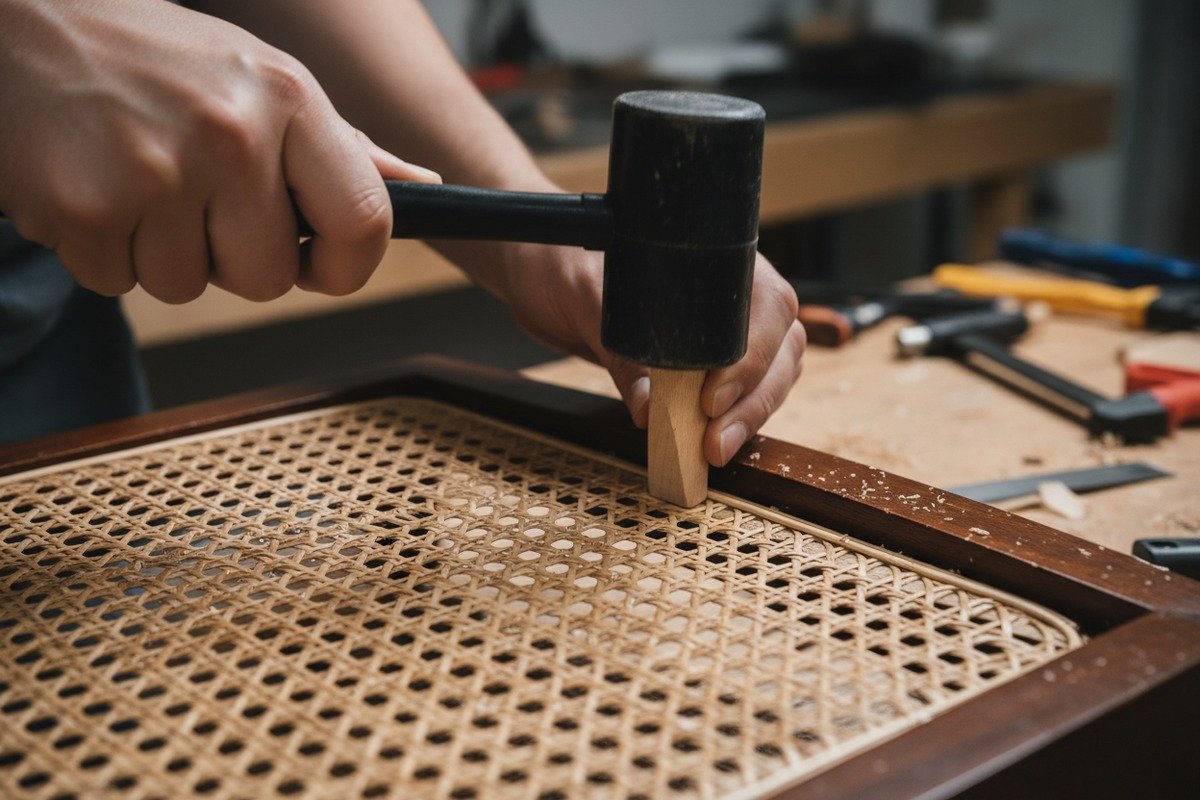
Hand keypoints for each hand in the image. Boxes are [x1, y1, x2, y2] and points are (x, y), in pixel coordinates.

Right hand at [0, 0, 438, 302]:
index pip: (365, 222)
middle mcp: (232, 134)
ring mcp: (155, 171)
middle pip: (268, 280)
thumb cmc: (158, 59)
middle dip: (231, 257)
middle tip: (194, 196)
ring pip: (187, 287)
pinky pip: (117, 282)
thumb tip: (422, 189)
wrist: (20, 22)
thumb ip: (344, 148)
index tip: (320, 266)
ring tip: (136, 178)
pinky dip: (102, 250)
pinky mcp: (83, 206)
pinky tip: (93, 183)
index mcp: (290, 99)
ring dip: (161, 252)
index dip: (347, 266)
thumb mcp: (263, 80)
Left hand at [500, 243, 804, 466]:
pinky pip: (739, 389)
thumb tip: (648, 407)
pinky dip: (733, 418)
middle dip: (755, 399)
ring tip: (715, 450)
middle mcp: (731, 290)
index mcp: (715, 257)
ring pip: (770, 372)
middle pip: (779, 346)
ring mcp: (723, 325)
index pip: (765, 306)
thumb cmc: (560, 261)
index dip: (752, 356)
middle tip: (715, 442)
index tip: (714, 397)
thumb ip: (618, 349)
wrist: (536, 270)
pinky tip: (713, 442)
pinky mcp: (702, 357)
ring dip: (750, 415)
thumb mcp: (584, 298)